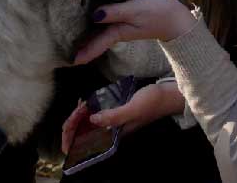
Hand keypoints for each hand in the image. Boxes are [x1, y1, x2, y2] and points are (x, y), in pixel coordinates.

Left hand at [59, 82, 185, 152]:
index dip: (74, 137)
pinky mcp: (116, 112)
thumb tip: (93, 119)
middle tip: (75, 109)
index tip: (68, 124)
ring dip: (81, 118)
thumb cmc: (152, 102)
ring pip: (90, 124)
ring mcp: (114, 121)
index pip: (89, 142)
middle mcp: (113, 131)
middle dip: (74, 125)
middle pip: (86, 134)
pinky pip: (97, 115)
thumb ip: (114, 116)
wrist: (168, 95)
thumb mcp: (133, 109)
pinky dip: (89, 111)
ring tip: (78, 107)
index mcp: (116, 134)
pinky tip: (86, 104)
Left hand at [73, 0, 195, 64]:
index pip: (97, 42)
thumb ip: (116, 12)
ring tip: (68, 30)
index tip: (71, 61)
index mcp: (117, 31)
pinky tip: (90, 12)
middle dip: (80, 42)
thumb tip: (94, 15)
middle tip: (61, 45)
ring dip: (86, 29)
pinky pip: (107, 17)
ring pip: (99, 28)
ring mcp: (120, 22)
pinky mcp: (124, 13)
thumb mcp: (136, 11)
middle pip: (94, 37)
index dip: (84, 51)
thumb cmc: (158, 14)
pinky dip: (97, 17)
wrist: (176, 17)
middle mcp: (116, 29)